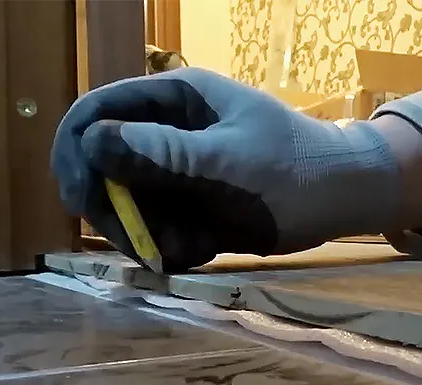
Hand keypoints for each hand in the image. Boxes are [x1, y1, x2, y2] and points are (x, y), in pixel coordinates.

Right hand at [51, 68, 400, 270]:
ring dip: (149, 235)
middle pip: (104, 167)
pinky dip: (171, 246)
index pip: (97, 113)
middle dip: (118, 211)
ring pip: (128, 206)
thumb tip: (93, 141)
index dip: (77, 153)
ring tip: (194, 246)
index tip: (81, 201)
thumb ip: (164, 153)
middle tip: (146, 248)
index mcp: (175, 100)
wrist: (344, 198)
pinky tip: (204, 249)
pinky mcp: (191, 205)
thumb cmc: (296, 168)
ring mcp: (178, 171)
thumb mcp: (229, 160)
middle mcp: (168, 132)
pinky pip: (157, 229)